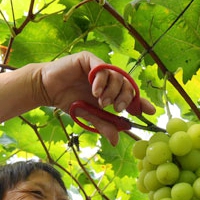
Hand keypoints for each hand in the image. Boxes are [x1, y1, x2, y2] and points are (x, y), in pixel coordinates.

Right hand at [36, 52, 155, 144]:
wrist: (47, 90)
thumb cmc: (68, 101)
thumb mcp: (89, 115)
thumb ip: (104, 124)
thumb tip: (116, 140)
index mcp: (110, 90)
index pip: (130, 94)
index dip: (142, 102)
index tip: (151, 111)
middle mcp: (108, 77)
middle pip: (127, 85)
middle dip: (125, 98)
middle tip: (117, 108)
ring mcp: (99, 67)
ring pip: (117, 76)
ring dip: (112, 91)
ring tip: (101, 101)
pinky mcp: (89, 59)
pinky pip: (102, 68)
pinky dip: (101, 82)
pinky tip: (95, 92)